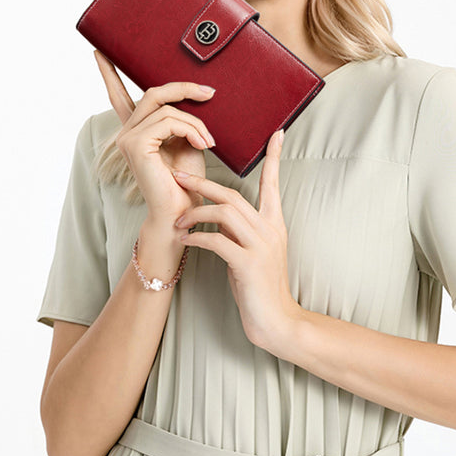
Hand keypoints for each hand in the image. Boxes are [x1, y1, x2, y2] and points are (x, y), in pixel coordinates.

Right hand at [94, 50, 215, 222]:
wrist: (183, 213)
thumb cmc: (188, 182)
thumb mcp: (188, 142)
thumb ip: (182, 119)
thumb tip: (197, 94)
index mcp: (137, 131)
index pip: (119, 97)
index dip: (109, 74)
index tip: (99, 53)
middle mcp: (127, 133)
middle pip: (153, 93)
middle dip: (183, 89)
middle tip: (210, 94)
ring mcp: (128, 138)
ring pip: (166, 108)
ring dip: (196, 122)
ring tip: (209, 141)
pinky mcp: (136, 145)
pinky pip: (169, 120)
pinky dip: (191, 129)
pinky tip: (203, 144)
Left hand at [171, 129, 301, 351]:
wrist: (277, 322)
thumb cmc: (260, 286)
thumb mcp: (252, 251)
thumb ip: (240, 230)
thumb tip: (217, 213)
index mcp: (274, 223)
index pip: (273, 183)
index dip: (274, 158)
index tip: (277, 133)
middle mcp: (270, 230)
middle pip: (233, 194)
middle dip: (203, 183)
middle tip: (178, 176)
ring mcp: (261, 247)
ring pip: (224, 213)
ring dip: (196, 212)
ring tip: (178, 219)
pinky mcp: (248, 265)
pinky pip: (218, 241)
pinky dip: (197, 237)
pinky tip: (185, 239)